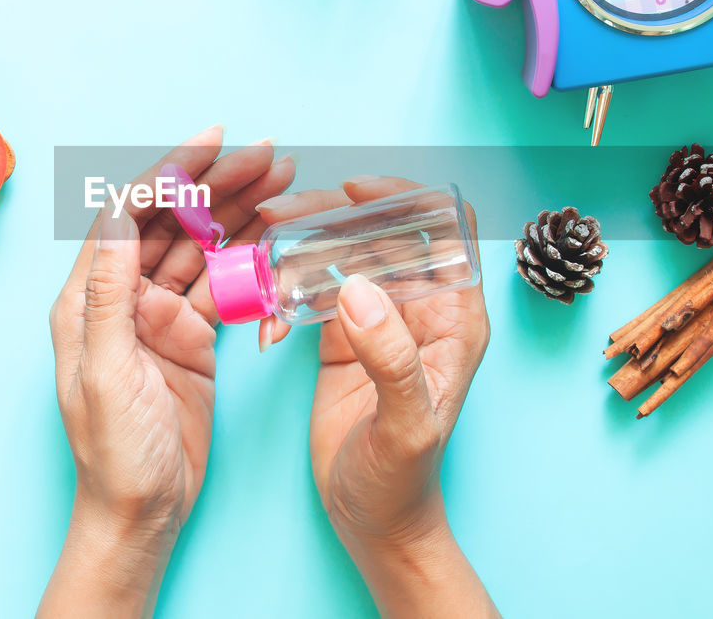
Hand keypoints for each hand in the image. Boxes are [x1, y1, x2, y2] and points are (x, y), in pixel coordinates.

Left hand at [39, 126, 294, 617]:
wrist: (142, 513)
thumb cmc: (113, 453)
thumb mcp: (104, 373)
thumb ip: (110, 295)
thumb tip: (118, 219)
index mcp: (90, 298)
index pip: (130, 216)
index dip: (172, 173)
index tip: (213, 142)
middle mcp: (123, 297)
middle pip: (174, 223)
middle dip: (219, 184)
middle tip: (269, 154)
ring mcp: (161, 317)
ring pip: (204, 248)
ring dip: (240, 211)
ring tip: (283, 179)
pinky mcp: (193, 339)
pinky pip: (224, 285)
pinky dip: (251, 258)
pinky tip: (277, 233)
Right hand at [257, 176, 498, 617]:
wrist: (373, 520)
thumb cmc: (403, 480)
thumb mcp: (405, 425)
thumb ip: (391, 358)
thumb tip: (360, 289)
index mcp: (454, 316)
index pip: (444, 229)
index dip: (405, 199)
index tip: (354, 193)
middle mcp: (420, 306)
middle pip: (379, 231)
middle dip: (330, 215)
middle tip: (278, 216)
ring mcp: (378, 317)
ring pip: (340, 253)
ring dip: (297, 250)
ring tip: (258, 260)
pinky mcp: (342, 334)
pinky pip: (311, 290)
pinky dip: (282, 293)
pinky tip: (266, 322)